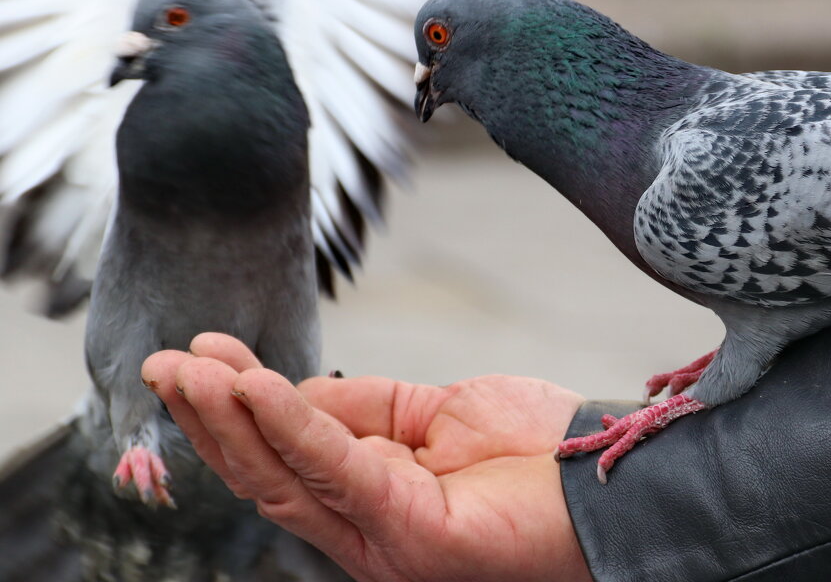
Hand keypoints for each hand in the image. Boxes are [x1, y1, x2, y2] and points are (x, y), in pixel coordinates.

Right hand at [141, 333, 590, 581]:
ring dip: (228, 418)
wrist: (607, 475)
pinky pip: (337, 470)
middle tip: (164, 362)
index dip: (238, 405)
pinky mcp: (409, 532)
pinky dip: (289, 424)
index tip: (200, 353)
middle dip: (211, 416)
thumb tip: (289, 388)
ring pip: (284, 476)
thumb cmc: (536, 449)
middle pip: (268, 472)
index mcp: (371, 496)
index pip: (285, 452)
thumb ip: (361, 407)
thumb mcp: (433, 413)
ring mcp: (384, 537)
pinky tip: (251, 386)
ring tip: (186, 371)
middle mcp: (365, 526)